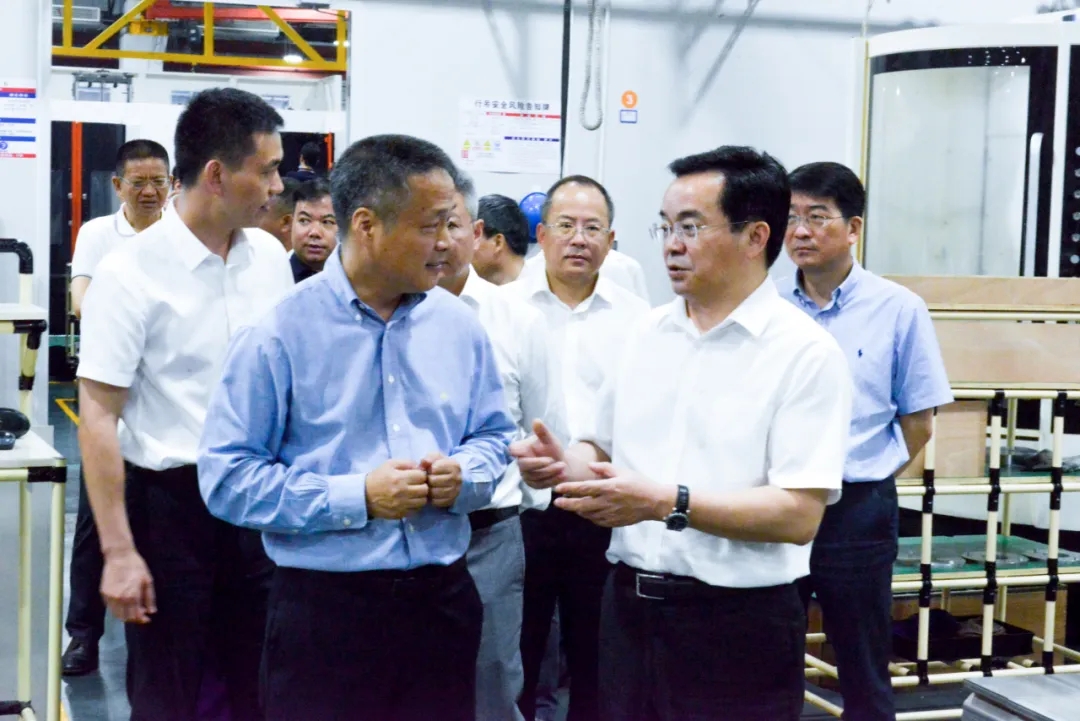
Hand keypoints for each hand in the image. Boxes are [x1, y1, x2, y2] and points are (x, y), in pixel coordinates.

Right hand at [101, 548, 155, 623]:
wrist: (119, 556)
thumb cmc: (136, 566)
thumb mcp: (148, 580)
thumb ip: (150, 598)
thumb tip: (152, 612)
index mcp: (132, 596)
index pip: (136, 615)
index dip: (142, 619)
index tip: (147, 619)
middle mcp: (119, 599)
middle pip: (126, 617)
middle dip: (134, 618)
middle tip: (141, 615)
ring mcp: (110, 597)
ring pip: (117, 615)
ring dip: (125, 615)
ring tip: (133, 610)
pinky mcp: (103, 594)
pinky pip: (111, 607)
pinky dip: (118, 609)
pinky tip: (125, 604)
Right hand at [366, 459, 429, 519]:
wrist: (364, 496)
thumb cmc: (378, 477)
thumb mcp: (390, 464)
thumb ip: (406, 463)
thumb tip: (420, 467)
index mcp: (399, 478)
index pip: (422, 476)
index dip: (421, 475)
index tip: (416, 476)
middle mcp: (402, 492)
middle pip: (425, 489)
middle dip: (423, 485)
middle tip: (417, 485)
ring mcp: (401, 505)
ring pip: (423, 501)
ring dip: (421, 496)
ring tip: (414, 493)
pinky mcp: (400, 514)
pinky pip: (416, 510)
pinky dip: (415, 506)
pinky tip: (410, 501)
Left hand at [421, 452, 462, 507]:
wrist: (454, 479)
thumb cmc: (442, 467)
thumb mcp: (437, 458)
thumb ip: (430, 457)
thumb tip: (424, 462)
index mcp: (454, 466)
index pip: (434, 468)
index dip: (429, 469)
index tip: (430, 470)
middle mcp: (457, 479)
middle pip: (433, 481)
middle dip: (428, 480)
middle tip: (428, 479)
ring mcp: (455, 491)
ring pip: (434, 492)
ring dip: (429, 490)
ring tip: (430, 486)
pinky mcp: (452, 500)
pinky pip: (437, 502)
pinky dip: (432, 499)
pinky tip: (433, 493)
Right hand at [509, 420, 566, 488]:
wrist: (562, 464)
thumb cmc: (552, 449)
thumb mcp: (550, 440)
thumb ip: (543, 432)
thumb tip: (536, 420)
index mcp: (522, 450)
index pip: (512, 450)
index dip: (516, 451)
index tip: (523, 452)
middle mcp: (521, 463)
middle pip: (524, 465)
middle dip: (540, 463)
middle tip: (554, 460)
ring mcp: (526, 476)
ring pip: (535, 476)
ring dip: (551, 471)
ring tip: (563, 466)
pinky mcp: (534, 485)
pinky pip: (542, 484)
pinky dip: (553, 479)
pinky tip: (562, 474)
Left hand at [553, 463, 674, 527]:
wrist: (655, 502)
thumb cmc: (639, 484)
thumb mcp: (622, 471)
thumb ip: (604, 468)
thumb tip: (589, 467)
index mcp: (609, 487)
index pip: (584, 489)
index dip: (569, 489)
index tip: (557, 489)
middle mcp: (607, 502)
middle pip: (581, 505)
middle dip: (567, 504)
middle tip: (557, 503)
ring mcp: (610, 514)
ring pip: (587, 514)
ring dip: (577, 510)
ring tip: (570, 505)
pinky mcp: (614, 522)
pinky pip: (596, 521)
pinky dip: (589, 517)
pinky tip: (586, 513)